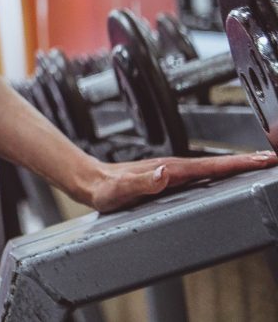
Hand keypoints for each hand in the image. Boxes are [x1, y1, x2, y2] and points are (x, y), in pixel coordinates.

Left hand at [85, 150, 277, 212]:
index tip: (262, 160)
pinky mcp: (169, 177)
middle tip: (272, 161)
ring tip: (260, 167)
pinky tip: (228, 177)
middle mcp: (174, 168)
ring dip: (236, 167)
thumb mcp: (121, 190)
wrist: (91, 182)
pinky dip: (220, 173)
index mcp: (170, 170)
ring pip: (211, 168)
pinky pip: (201, 174)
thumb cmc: (105, 189)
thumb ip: (142, 182)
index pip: (210, 166)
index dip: (238, 164)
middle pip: (217, 164)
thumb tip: (164, 173)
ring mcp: (172, 172)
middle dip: (246, 162)